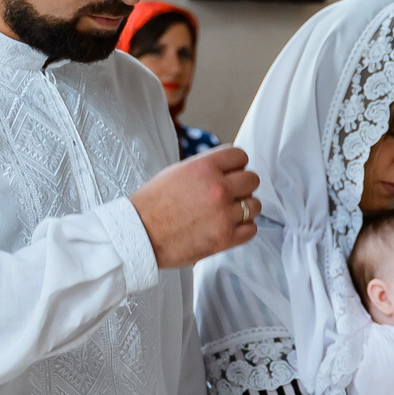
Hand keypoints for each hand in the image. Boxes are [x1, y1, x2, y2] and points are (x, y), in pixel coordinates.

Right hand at [132, 147, 260, 267]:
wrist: (138, 234)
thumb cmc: (151, 205)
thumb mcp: (176, 172)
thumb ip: (205, 168)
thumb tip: (226, 168)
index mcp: (204, 168)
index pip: (240, 156)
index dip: (236, 165)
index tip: (231, 173)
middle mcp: (218, 188)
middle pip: (252, 180)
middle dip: (242, 186)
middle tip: (229, 194)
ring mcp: (223, 214)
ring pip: (255, 205)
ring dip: (244, 208)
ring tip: (227, 212)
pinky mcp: (225, 238)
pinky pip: (251, 229)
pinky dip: (243, 229)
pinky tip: (228, 227)